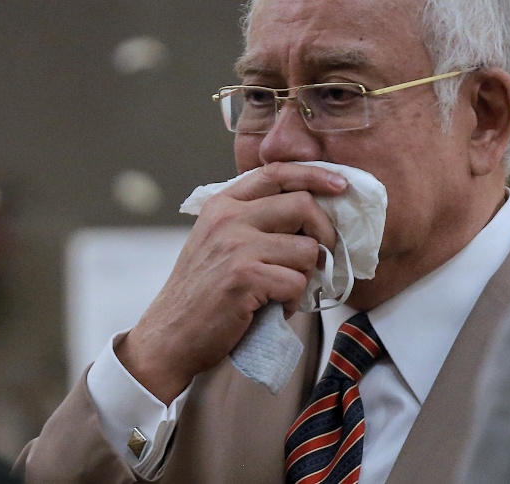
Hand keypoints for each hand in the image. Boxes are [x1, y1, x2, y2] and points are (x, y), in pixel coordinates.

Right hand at [117, 162, 346, 403]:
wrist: (169, 336)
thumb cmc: (203, 293)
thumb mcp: (218, 242)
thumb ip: (253, 221)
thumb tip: (311, 213)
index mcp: (222, 204)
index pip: (276, 172)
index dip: (314, 174)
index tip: (339, 184)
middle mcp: (228, 218)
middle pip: (302, 205)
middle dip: (323, 233)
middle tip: (320, 258)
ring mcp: (236, 245)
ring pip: (306, 249)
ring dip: (305, 276)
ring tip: (282, 291)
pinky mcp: (245, 276)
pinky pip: (297, 283)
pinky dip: (293, 301)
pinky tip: (273, 308)